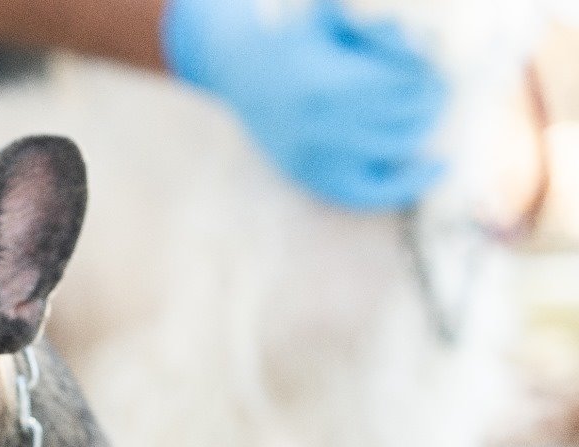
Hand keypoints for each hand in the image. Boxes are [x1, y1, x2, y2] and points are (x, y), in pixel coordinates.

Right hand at [163, 0, 447, 209]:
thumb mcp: (333, 21)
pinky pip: (372, 192)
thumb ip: (378, 35)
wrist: (239, 67)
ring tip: (426, 113)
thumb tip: (425, 48)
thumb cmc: (294, 37)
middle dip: (430, 100)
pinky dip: (409, 183)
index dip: (430, 78)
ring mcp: (320, 156)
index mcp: (333, 85)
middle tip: (436, 91)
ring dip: (421, 126)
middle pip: (410, 115)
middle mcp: (327, 126)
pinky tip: (440, 166)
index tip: (436, 72)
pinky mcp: (314, 177)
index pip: (409, 86)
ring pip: (399, 146)